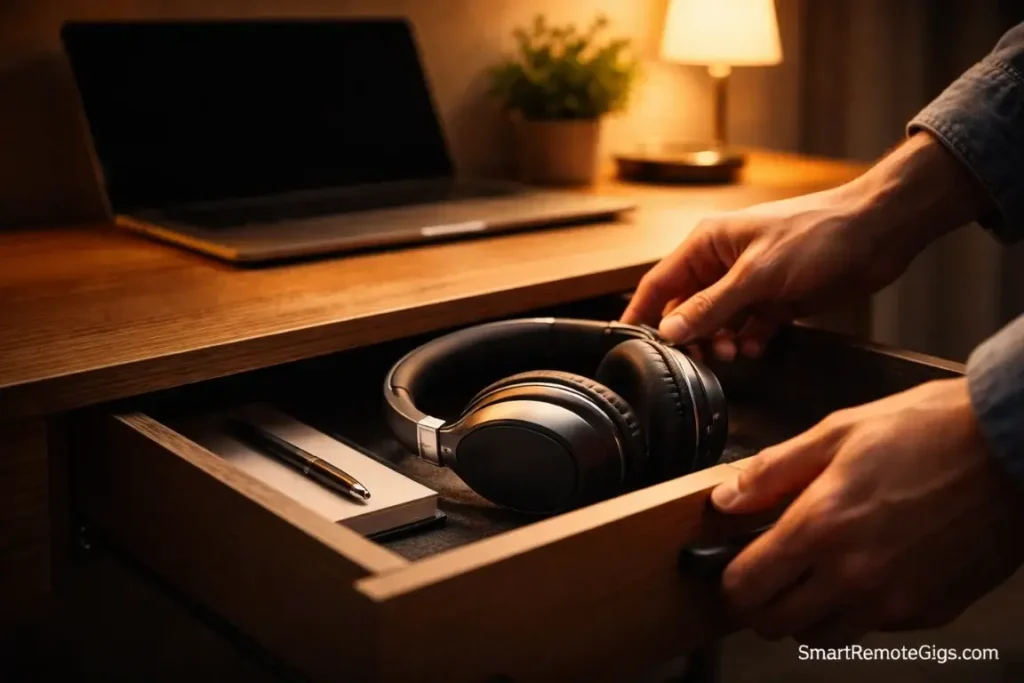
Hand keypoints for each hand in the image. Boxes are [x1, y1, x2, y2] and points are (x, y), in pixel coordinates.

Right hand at [621, 134, 988, 358]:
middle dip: (689, 334)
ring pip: (717, 322)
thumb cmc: (817, 235)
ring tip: (730, 352)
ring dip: (719, 340)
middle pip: (686, 308)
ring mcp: (749, 282)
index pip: (659, 283)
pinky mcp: (775, 299)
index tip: (628, 342)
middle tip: (697, 357)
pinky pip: (748, 328)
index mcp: (707, 244)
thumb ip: (711, 306)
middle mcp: (722, 263)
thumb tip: (670, 330)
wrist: (877, 232)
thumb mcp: (757, 275)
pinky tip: (755, 346)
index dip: (642, 313)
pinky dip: (748, 341)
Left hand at [712, 377, 1023, 644]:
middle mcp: (853, 575)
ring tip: (815, 572)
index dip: (729, 578)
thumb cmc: (931, 432)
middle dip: (760, 601)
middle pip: (773, 624)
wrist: (1012, 448)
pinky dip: (857, 609)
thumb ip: (773, 471)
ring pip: (820, 635)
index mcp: (820, 527)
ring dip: (806, 612)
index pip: (745, 587)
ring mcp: (893, 601)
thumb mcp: (837, 432)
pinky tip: (867, 570)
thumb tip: (727, 498)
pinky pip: (872, 628)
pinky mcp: (928, 611)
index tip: (732, 564)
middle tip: (768, 571)